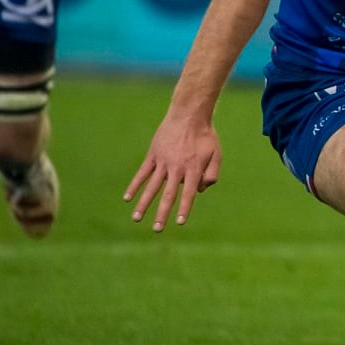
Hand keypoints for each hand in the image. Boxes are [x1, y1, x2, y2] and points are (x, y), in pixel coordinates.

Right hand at [125, 113, 221, 231]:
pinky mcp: (153, 155)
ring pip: (151, 187)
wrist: (189, 115)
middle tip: (157, 229)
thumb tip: (200, 191)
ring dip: (144, 204)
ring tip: (137, 219)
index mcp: (193, 169)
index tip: (179, 223)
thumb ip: (212, 174)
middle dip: (162, 213)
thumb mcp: (216, 155)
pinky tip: (127, 198)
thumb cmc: (205, 137)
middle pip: (168, 195)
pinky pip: (141, 173)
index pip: (188, 194)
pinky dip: (134, 186)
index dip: (184, 209)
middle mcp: (177, 168)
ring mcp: (163, 162)